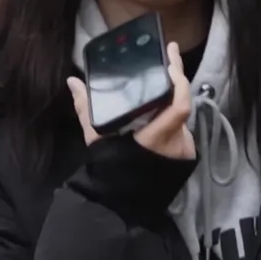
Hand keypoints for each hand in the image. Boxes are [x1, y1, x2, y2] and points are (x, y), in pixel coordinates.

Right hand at [68, 42, 195, 159]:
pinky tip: (162, 111)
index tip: (171, 61)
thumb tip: (73, 82)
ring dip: (172, 101)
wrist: (121, 202)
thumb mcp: (96, 138)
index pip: (180, 105)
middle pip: (182, 104)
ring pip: (182, 117)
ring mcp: (184, 150)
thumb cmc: (109, 169)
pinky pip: (183, 129)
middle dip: (175, 81)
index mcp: (157, 137)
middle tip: (169, 57)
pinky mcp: (187, 156)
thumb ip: (86, 108)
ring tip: (161, 82)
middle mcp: (177, 142)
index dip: (179, 82)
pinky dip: (172, 119)